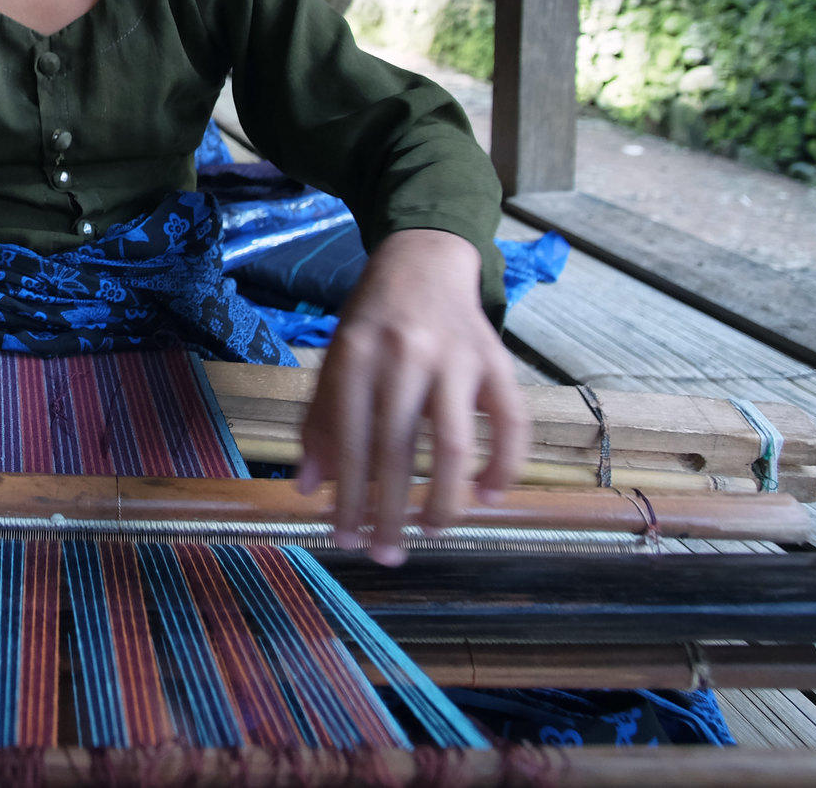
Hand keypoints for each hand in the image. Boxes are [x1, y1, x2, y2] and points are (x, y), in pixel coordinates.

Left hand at [297, 228, 529, 565]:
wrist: (423, 258)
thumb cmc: (371, 320)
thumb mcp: (334, 358)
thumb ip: (319, 420)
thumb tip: (306, 488)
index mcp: (355, 355)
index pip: (349, 440)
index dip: (347, 495)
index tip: (343, 537)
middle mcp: (405, 356)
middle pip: (397, 451)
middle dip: (389, 512)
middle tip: (384, 556)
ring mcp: (456, 358)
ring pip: (453, 445)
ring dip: (444, 501)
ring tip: (431, 534)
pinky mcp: (498, 360)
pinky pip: (510, 423)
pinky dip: (504, 466)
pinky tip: (489, 498)